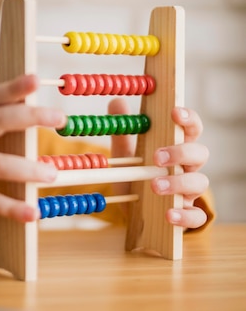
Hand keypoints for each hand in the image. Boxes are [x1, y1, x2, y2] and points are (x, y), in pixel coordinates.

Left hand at [108, 99, 209, 228]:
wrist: (132, 210)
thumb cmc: (135, 176)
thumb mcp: (125, 155)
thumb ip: (123, 132)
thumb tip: (117, 102)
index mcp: (175, 148)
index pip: (191, 128)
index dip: (188, 118)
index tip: (174, 112)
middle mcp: (187, 167)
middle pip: (200, 153)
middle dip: (181, 152)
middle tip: (157, 156)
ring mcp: (189, 191)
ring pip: (200, 182)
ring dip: (178, 183)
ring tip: (154, 185)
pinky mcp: (186, 214)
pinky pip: (195, 216)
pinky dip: (185, 215)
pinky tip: (168, 214)